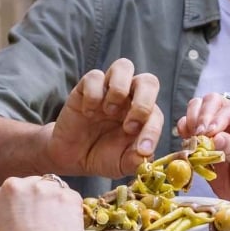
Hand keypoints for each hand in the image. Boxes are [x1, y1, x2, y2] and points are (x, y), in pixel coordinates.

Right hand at [44, 59, 164, 178]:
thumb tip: (145, 156)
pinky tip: (88, 112)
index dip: (153, 131)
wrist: (73, 156)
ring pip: (124, 66)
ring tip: (109, 111)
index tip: (142, 149)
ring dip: (119, 89)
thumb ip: (135, 160)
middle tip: (130, 126)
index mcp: (143, 115)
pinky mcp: (86, 87)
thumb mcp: (121, 164)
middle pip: (148, 81)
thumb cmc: (102, 156)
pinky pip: (94, 76)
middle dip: (143, 102)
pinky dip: (93, 94)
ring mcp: (108, 90)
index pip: (156, 114)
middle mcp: (130, 98)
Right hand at [176, 92, 229, 219]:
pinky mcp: (202, 139)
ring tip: (193, 138)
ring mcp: (216, 126)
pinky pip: (187, 126)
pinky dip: (183, 131)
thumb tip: (215, 137)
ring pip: (197, 109)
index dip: (219, 117)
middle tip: (199, 134)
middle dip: (202, 115)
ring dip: (191, 121)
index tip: (210, 133)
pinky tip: (186, 141)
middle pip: (211, 101)